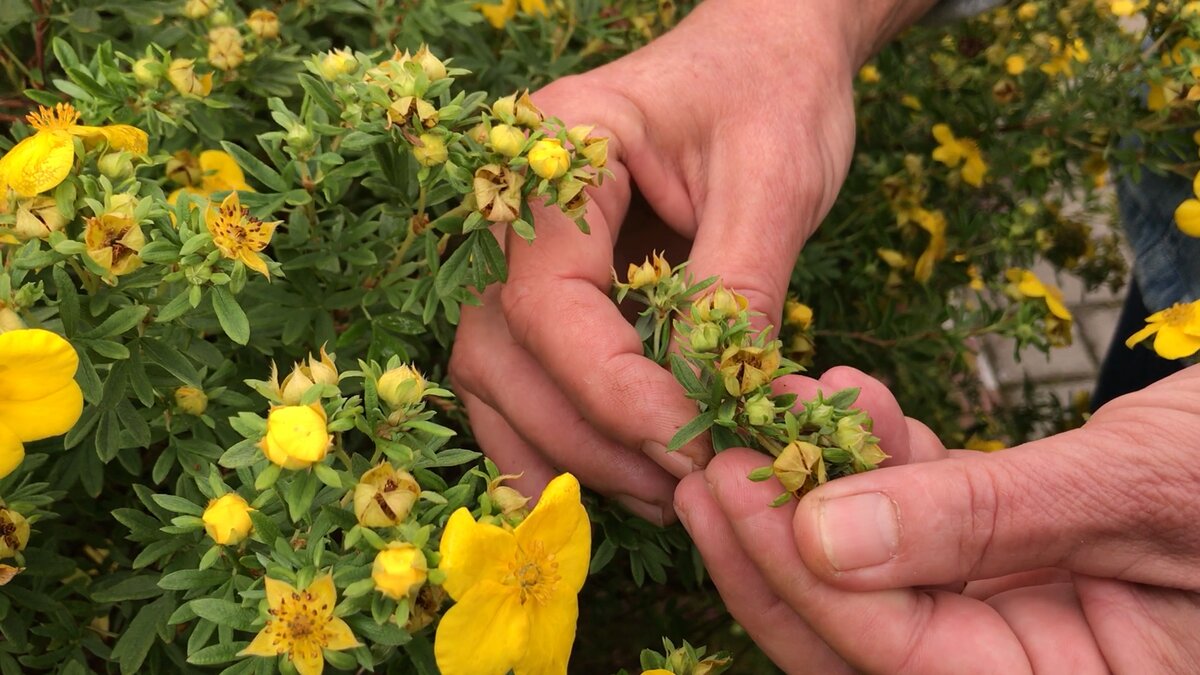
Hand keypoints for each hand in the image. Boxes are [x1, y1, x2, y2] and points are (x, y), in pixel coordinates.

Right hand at [450, 0, 936, 522]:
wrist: (771, 56)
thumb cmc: (775, 93)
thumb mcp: (774, 181)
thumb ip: (735, 290)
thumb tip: (713, 408)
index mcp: (560, 150)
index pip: (549, 300)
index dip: (613, 390)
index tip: (691, 448)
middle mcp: (517, 205)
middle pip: (503, 349)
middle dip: (587, 433)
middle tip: (681, 486)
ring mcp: (525, 250)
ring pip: (496, 374)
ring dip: (566, 448)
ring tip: (659, 495)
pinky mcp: (553, 288)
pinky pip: (522, 375)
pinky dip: (556, 436)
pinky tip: (612, 480)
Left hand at [677, 365, 1199, 672]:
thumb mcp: (1132, 491)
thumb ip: (981, 524)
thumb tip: (821, 536)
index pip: (902, 663)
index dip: (800, 583)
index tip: (726, 492)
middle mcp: (1038, 670)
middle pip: (865, 634)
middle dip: (775, 546)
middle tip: (705, 459)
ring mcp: (1023, 616)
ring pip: (883, 572)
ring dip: (820, 487)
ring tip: (778, 402)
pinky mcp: (1014, 555)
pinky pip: (925, 522)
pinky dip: (883, 461)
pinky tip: (854, 397)